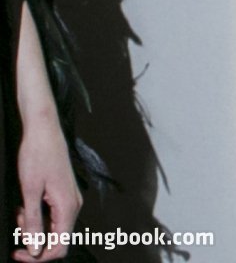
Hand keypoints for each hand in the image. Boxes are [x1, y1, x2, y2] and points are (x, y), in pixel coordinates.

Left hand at [12, 108, 80, 260]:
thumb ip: (34, 223)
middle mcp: (73, 205)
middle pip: (56, 239)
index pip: (59, 246)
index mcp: (67, 207)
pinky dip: (37, 214)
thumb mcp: (29, 192)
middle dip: (33, 238)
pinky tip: (27, 203)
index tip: (20, 253)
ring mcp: (70, 198)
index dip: (38, 256)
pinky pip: (52, 214)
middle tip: (17, 223)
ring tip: (21, 209)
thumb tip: (36, 248)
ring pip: (52, 226)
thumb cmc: (38, 155)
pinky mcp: (64, 193)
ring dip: (33, 225)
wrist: (44, 130)